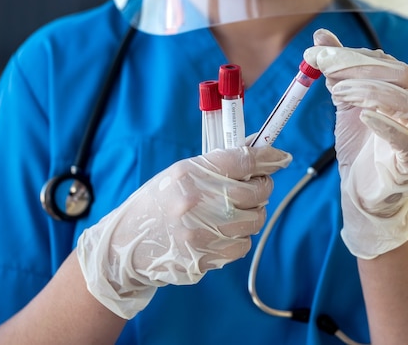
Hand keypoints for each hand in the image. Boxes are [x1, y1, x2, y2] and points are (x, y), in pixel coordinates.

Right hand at [77, 146, 291, 318]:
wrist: (126, 246)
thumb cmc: (158, 203)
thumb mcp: (181, 174)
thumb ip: (219, 163)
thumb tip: (260, 148)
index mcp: (189, 174)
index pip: (242, 160)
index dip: (268, 157)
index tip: (281, 158)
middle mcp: (196, 202)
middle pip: (256, 192)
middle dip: (263, 186)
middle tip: (257, 185)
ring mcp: (201, 233)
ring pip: (255, 220)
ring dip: (254, 213)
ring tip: (237, 209)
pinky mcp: (205, 258)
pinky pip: (243, 245)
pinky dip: (240, 236)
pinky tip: (224, 231)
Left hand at [304, 29, 407, 258]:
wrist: (365, 192)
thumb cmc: (360, 145)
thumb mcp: (346, 103)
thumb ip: (338, 70)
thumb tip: (321, 36)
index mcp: (407, 90)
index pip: (386, 62)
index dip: (352, 55)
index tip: (318, 53)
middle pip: (401, 75)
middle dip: (360, 68)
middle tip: (325, 68)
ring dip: (371, 92)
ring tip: (337, 93)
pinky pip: (407, 142)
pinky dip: (387, 127)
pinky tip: (364, 117)